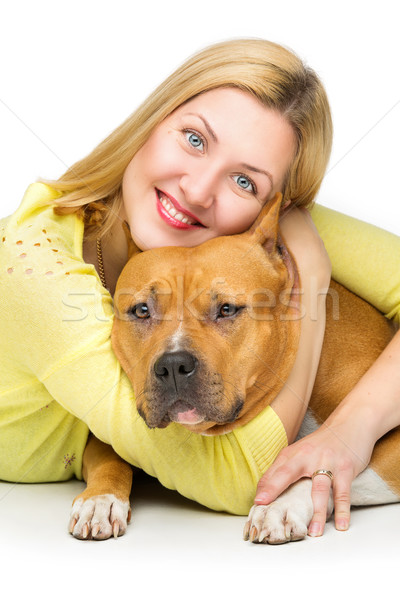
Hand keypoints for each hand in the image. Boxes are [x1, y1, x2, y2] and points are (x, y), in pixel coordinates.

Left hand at [254, 415, 373, 535]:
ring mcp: (327, 462)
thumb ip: (284, 468)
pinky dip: (342, 510)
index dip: (265, 487)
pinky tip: (340, 525)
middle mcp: (308, 456)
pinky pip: (343, 493)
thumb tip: (264, 490)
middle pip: (289, 473)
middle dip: (277, 490)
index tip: (257, 503)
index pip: (275, 471)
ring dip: (317, 513)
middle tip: (271, 512)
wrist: (349, 424)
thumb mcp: (300, 452)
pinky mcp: (345, 469)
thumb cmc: (321, 444)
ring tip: (313, 532)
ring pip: (320, 489)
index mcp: (294, 453)